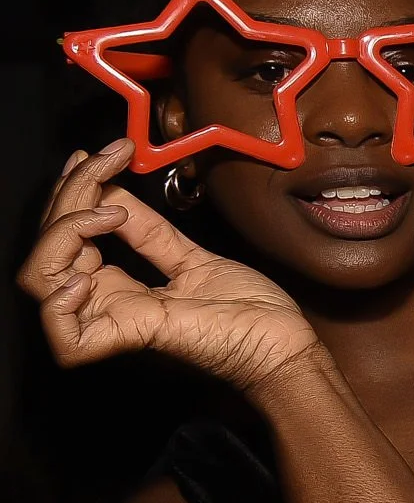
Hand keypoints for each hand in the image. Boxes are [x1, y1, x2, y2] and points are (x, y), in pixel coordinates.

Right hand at [17, 139, 323, 393]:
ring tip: (107, 212)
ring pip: (41, 280)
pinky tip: (85, 274)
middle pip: (49, 250)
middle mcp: (109, 304)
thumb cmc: (249, 313)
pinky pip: (68, 337)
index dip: (71, 195)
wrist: (284, 344)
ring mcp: (118, 322)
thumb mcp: (193, 257)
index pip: (66, 239)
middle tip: (101, 163)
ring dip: (62, 232)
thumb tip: (115, 193)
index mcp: (119, 288)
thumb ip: (150, 232)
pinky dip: (59, 302)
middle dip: (68, 195)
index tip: (98, 157)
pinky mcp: (135, 338)